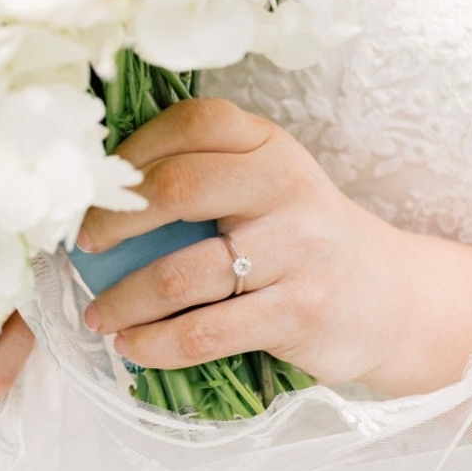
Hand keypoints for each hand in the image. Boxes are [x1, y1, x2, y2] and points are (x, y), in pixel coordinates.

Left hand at [76, 98, 413, 387]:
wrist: (389, 298)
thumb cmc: (303, 240)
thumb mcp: (269, 188)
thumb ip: (207, 175)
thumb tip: (99, 198)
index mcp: (271, 146)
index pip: (191, 124)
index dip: (130, 152)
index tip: (94, 187)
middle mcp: (286, 187)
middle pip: (176, 188)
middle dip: (111, 221)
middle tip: (83, 247)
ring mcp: (296, 250)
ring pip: (180, 273)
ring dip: (123, 300)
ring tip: (97, 315)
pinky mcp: (298, 312)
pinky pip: (205, 331)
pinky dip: (155, 343)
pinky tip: (133, 346)